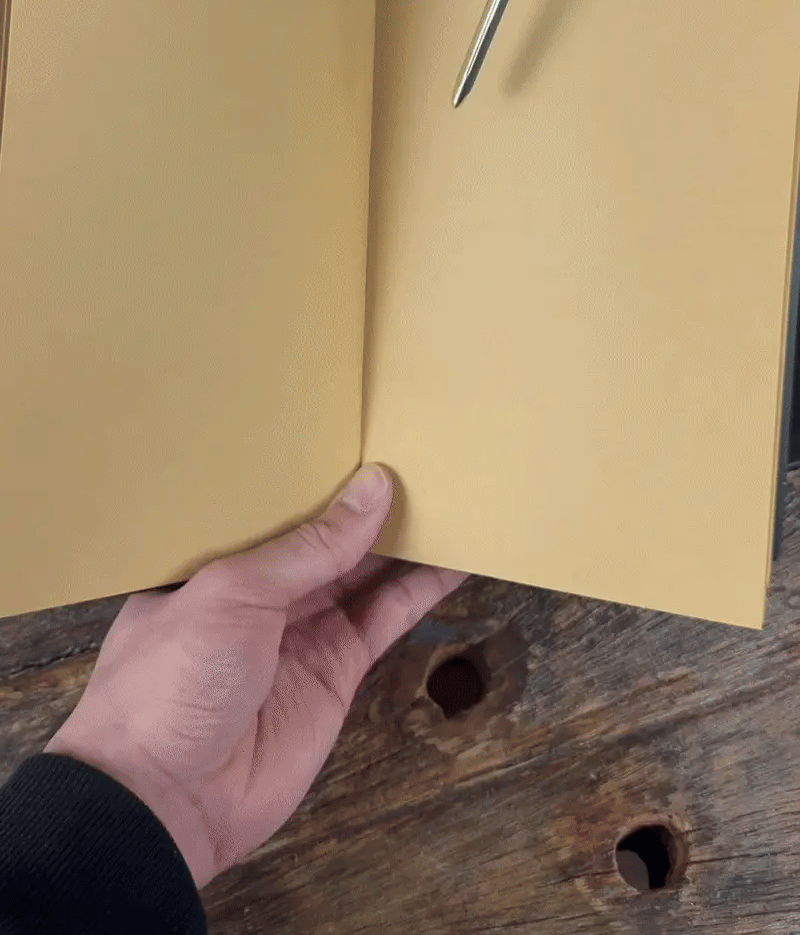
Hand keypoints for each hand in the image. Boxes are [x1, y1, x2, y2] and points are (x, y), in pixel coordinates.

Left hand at [45, 466, 464, 887]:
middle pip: (324, 536)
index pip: (272, 503)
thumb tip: (374, 486)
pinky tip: (452, 558)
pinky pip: (385, 619)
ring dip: (401, 539)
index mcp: (213, 559)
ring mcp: (300, 631)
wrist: (166, 801)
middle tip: (418, 450)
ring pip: (363, 572)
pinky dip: (420, 591)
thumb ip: (309, 546)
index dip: (313, 471)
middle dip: (365, 501)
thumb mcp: (233, 593)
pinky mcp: (336, 671)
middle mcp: (258, 591)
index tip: (359, 429)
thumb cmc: (171, 682)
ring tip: (448, 492)